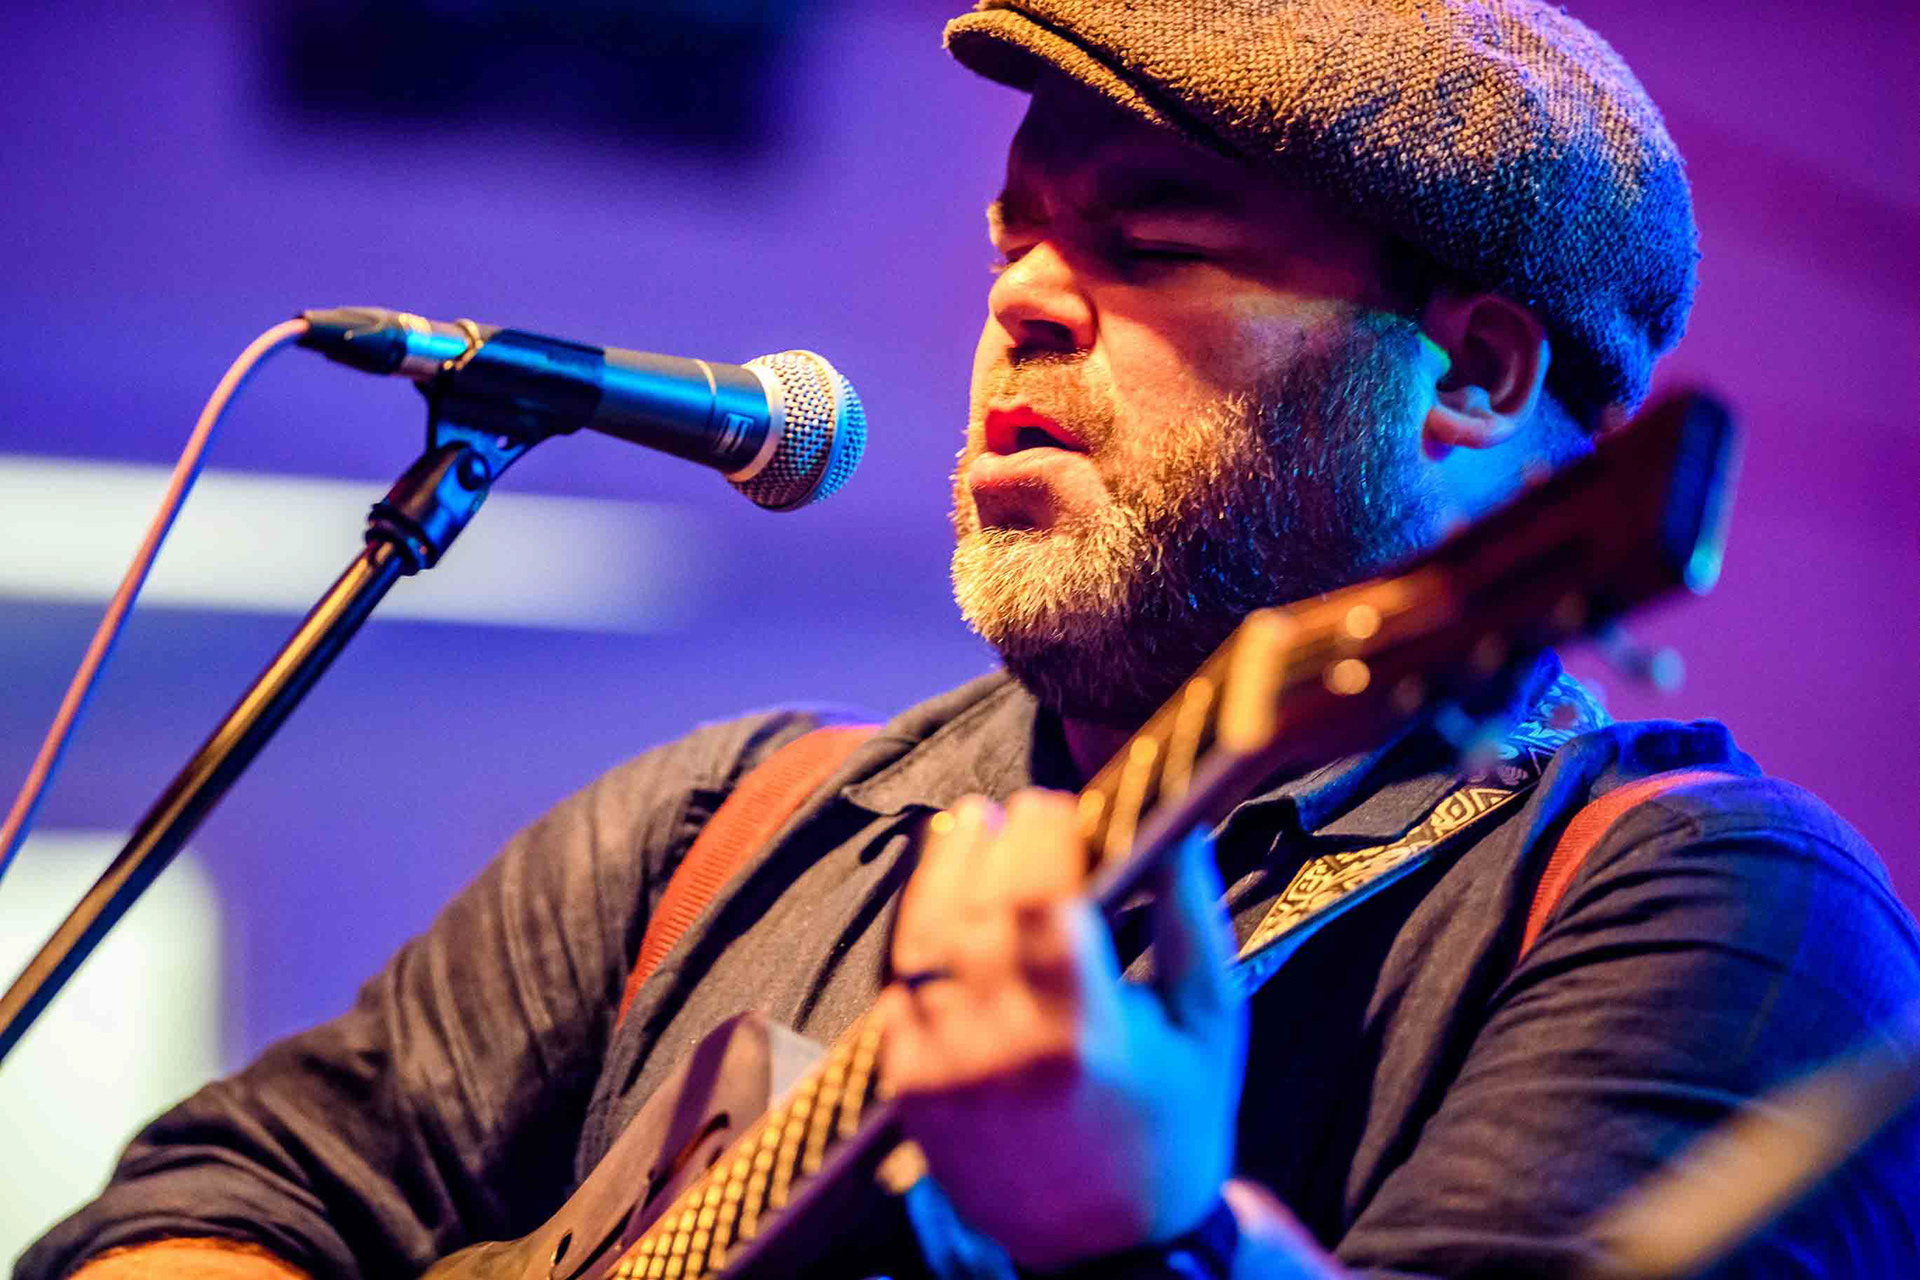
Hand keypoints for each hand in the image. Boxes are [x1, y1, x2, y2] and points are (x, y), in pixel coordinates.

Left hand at [878, 789, 1246, 1271]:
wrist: (1111, 1250)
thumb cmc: (1174, 1128)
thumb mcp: (1207, 1023)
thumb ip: (1190, 917)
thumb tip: (1176, 823)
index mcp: (1082, 1035)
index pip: (1039, 901)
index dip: (1039, 838)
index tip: (1055, 804)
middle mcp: (1000, 1053)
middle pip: (973, 912)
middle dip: (986, 846)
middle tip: (1005, 809)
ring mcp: (944, 1075)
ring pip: (922, 945)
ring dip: (939, 878)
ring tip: (965, 832)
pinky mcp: (909, 1095)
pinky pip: (899, 994)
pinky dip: (917, 941)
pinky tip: (941, 906)